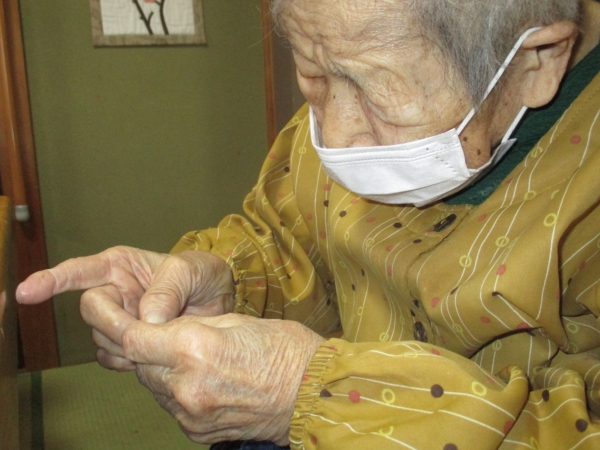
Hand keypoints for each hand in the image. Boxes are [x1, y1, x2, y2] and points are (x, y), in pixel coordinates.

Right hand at [16, 246, 234, 370]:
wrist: (221, 304)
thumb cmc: (202, 275)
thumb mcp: (191, 271)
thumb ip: (168, 288)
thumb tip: (146, 319)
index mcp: (121, 266)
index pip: (80, 271)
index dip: (52, 281)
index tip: (27, 292)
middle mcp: (115, 292)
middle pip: (92, 309)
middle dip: (112, 321)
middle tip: (141, 326)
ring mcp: (120, 319)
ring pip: (101, 337)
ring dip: (125, 342)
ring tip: (158, 334)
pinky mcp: (128, 344)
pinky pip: (113, 357)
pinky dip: (127, 360)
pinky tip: (147, 353)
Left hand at [122, 313, 324, 444]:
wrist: (312, 394)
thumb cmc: (284, 348)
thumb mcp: (235, 320)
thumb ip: (188, 327)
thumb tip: (159, 329)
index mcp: (195, 348)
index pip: (131, 335)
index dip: (105, 317)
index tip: (94, 302)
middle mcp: (185, 385)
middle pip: (136, 361)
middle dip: (134, 341)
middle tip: (141, 323)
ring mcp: (189, 413)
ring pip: (150, 384)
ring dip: (154, 365)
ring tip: (182, 350)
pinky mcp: (196, 430)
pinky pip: (169, 403)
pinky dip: (171, 386)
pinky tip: (194, 374)